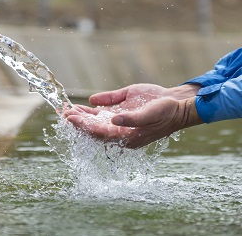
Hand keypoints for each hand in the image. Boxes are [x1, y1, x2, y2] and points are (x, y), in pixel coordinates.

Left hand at [64, 84, 202, 147]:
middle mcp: (121, 132)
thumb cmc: (166, 111)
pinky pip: (103, 114)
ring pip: (97, 123)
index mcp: (127, 136)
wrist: (178, 105)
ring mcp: (121, 123)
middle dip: (78, 122)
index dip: (84, 126)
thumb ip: (131, 118)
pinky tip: (80, 107)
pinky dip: (91, 111)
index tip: (71, 118)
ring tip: (66, 110)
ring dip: (82, 117)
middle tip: (63, 113)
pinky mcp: (122, 113)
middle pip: (94, 130)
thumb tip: (112, 119)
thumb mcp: (149, 114)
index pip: (100, 133)